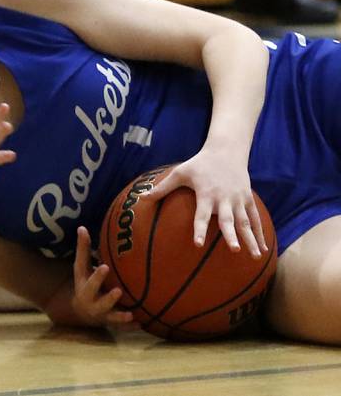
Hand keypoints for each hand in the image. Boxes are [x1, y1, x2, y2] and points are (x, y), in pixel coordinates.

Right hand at [44, 227, 134, 328]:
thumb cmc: (86, 281)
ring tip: (131, 314)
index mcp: (85, 288)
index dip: (97, 276)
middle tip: (119, 291)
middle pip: (100, 302)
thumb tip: (82, 227)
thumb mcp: (81, 267)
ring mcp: (102, 314)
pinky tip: (142, 324)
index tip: (106, 267)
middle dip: (108, 298)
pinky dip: (131, 326)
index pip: (90, 281)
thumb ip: (83, 249)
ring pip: (111, 318)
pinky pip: (122, 327)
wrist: (81, 309)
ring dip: (121, 317)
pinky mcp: (111, 322)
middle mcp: (93, 303)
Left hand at [144, 152, 267, 257]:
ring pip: (245, 222)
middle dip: (231, 235)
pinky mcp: (247, 199)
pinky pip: (255, 218)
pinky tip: (264, 248)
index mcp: (206, 194)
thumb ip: (163, 187)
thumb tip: (143, 198)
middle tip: (234, 250)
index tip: (197, 244)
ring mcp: (238, 199)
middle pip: (228, 220)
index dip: (199, 229)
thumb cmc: (199, 164)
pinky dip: (260, 233)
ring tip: (256, 256)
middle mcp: (224, 198)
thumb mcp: (180, 173)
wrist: (226, 151)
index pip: (202, 215)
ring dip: (251, 239)